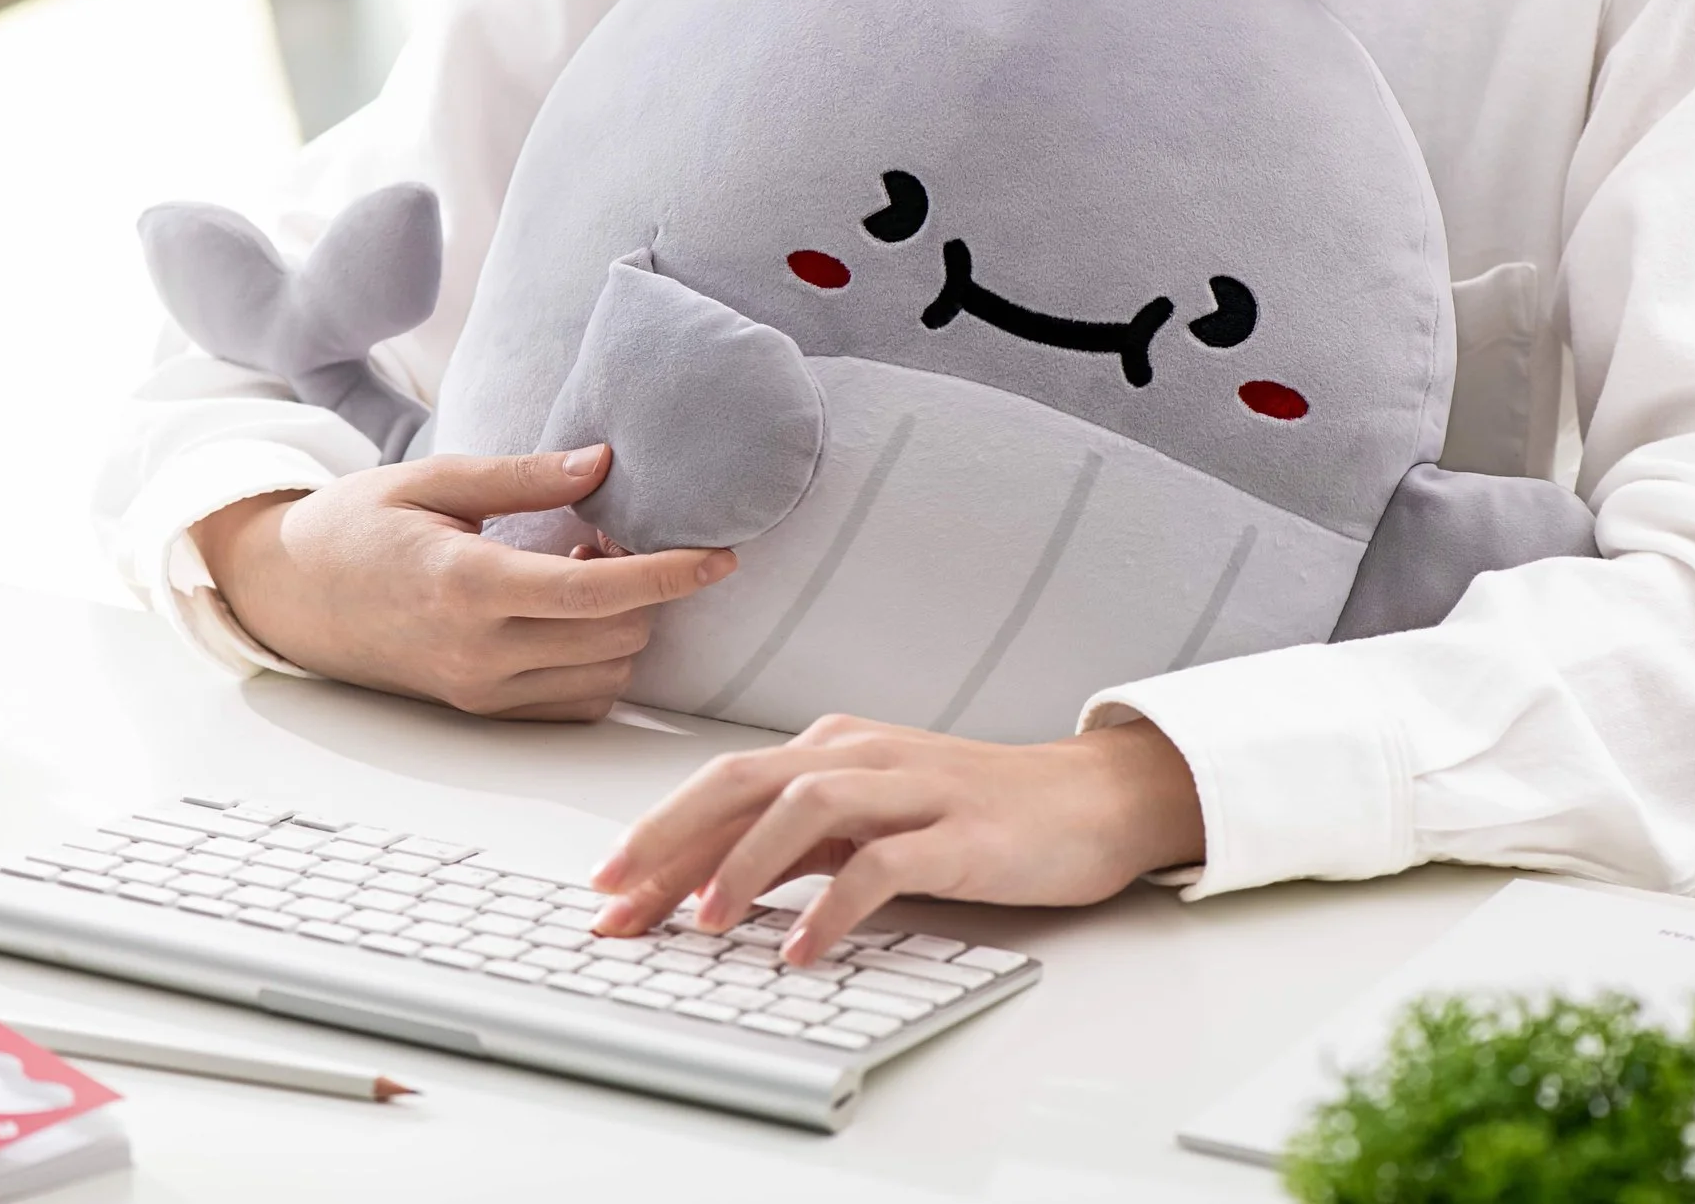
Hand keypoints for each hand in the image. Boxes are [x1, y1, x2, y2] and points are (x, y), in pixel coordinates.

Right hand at [192, 445, 733, 720]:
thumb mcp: (433, 479)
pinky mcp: (480, 712)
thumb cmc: (356, 526)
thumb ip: (524, 477)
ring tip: (580, 571)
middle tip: (612, 537)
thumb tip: (604, 463)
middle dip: (644, 591)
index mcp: (465, 586)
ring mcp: (479, 692)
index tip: (720, 556)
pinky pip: (574, 704)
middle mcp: (477, 652)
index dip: (669, 575)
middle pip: (615, 638)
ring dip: (622, 628)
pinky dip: (596, 663)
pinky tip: (566, 615)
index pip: (594, 593)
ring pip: (605, 677)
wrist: (288, 595)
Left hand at [587, 714, 1205, 963]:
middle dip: (669, 838)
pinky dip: (835, 907)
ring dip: (746, 864)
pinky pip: (883, 864)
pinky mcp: (959, 833)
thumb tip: (710, 881)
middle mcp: (862, 756)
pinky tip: (803, 948)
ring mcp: (911, 790)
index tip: (604, 888)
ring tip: (705, 923)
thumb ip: (799, 841)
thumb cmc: (975, 811)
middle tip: (618, 896)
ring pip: (805, 806)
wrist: (1090, 799)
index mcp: (832, 748)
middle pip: (742, 781)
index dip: (656, 834)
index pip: (723, 784)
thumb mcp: (872, 817)